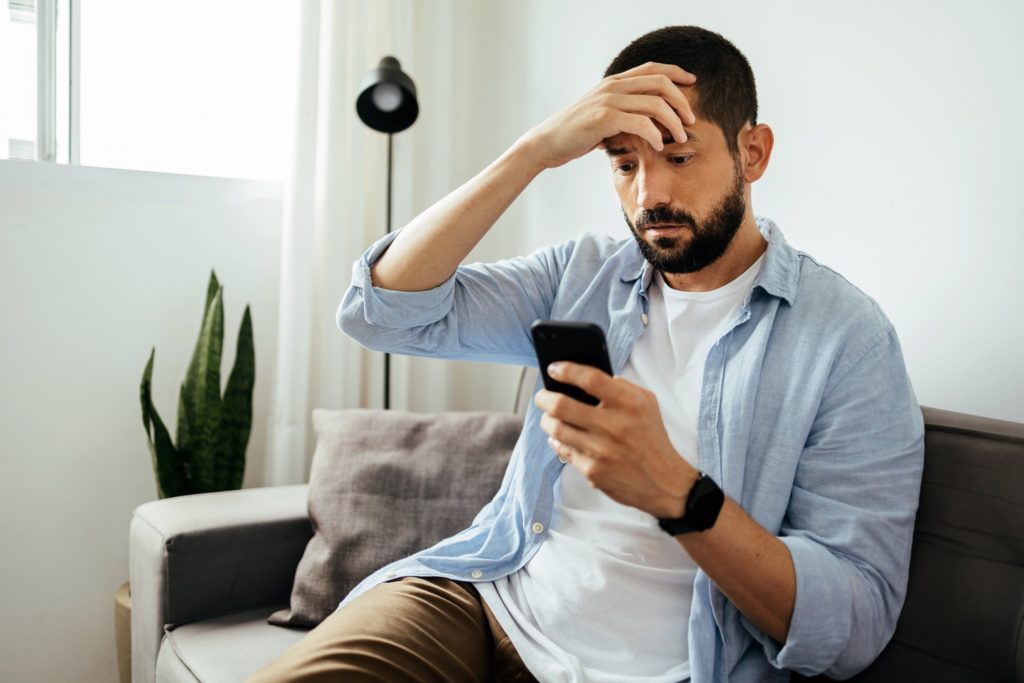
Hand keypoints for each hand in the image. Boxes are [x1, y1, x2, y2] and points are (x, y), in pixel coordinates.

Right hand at [519, 62, 696, 169]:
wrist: (547, 142)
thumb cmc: (573, 134)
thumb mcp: (600, 117)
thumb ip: (620, 114)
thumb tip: (641, 124)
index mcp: (614, 83)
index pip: (653, 69)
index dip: (677, 74)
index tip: (692, 85)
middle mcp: (613, 87)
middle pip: (661, 83)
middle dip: (682, 101)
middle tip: (691, 120)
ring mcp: (609, 101)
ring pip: (655, 103)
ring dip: (673, 121)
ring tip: (679, 137)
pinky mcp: (604, 119)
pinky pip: (640, 123)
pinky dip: (654, 135)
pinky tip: (658, 146)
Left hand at [534, 361, 697, 517]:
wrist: (664, 482)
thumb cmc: (652, 438)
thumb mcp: (647, 403)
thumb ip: (621, 386)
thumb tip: (586, 377)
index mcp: (629, 404)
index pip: (590, 379)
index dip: (566, 370)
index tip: (554, 368)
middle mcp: (614, 426)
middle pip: (561, 405)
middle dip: (544, 398)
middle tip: (542, 396)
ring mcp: (600, 450)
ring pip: (556, 429)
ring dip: (547, 421)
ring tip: (549, 417)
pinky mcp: (592, 471)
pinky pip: (563, 450)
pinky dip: (558, 442)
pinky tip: (561, 438)